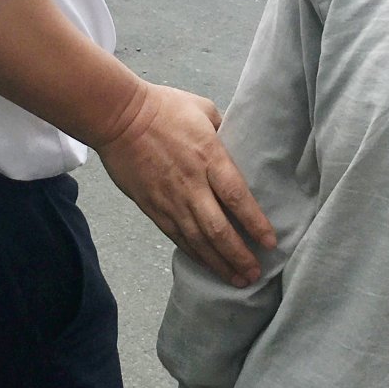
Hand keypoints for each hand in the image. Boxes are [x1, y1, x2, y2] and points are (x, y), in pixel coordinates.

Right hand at [95, 82, 275, 286]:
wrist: (118, 118)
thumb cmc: (163, 108)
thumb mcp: (203, 110)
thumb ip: (223, 130)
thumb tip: (235, 142)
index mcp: (209, 158)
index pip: (238, 198)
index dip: (255, 223)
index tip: (270, 242)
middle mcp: (192, 185)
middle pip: (219, 230)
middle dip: (239, 255)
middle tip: (255, 273)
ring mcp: (170, 200)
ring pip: (198, 241)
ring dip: (219, 263)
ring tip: (237, 279)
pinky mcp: (152, 207)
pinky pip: (176, 237)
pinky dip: (194, 254)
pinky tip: (207, 264)